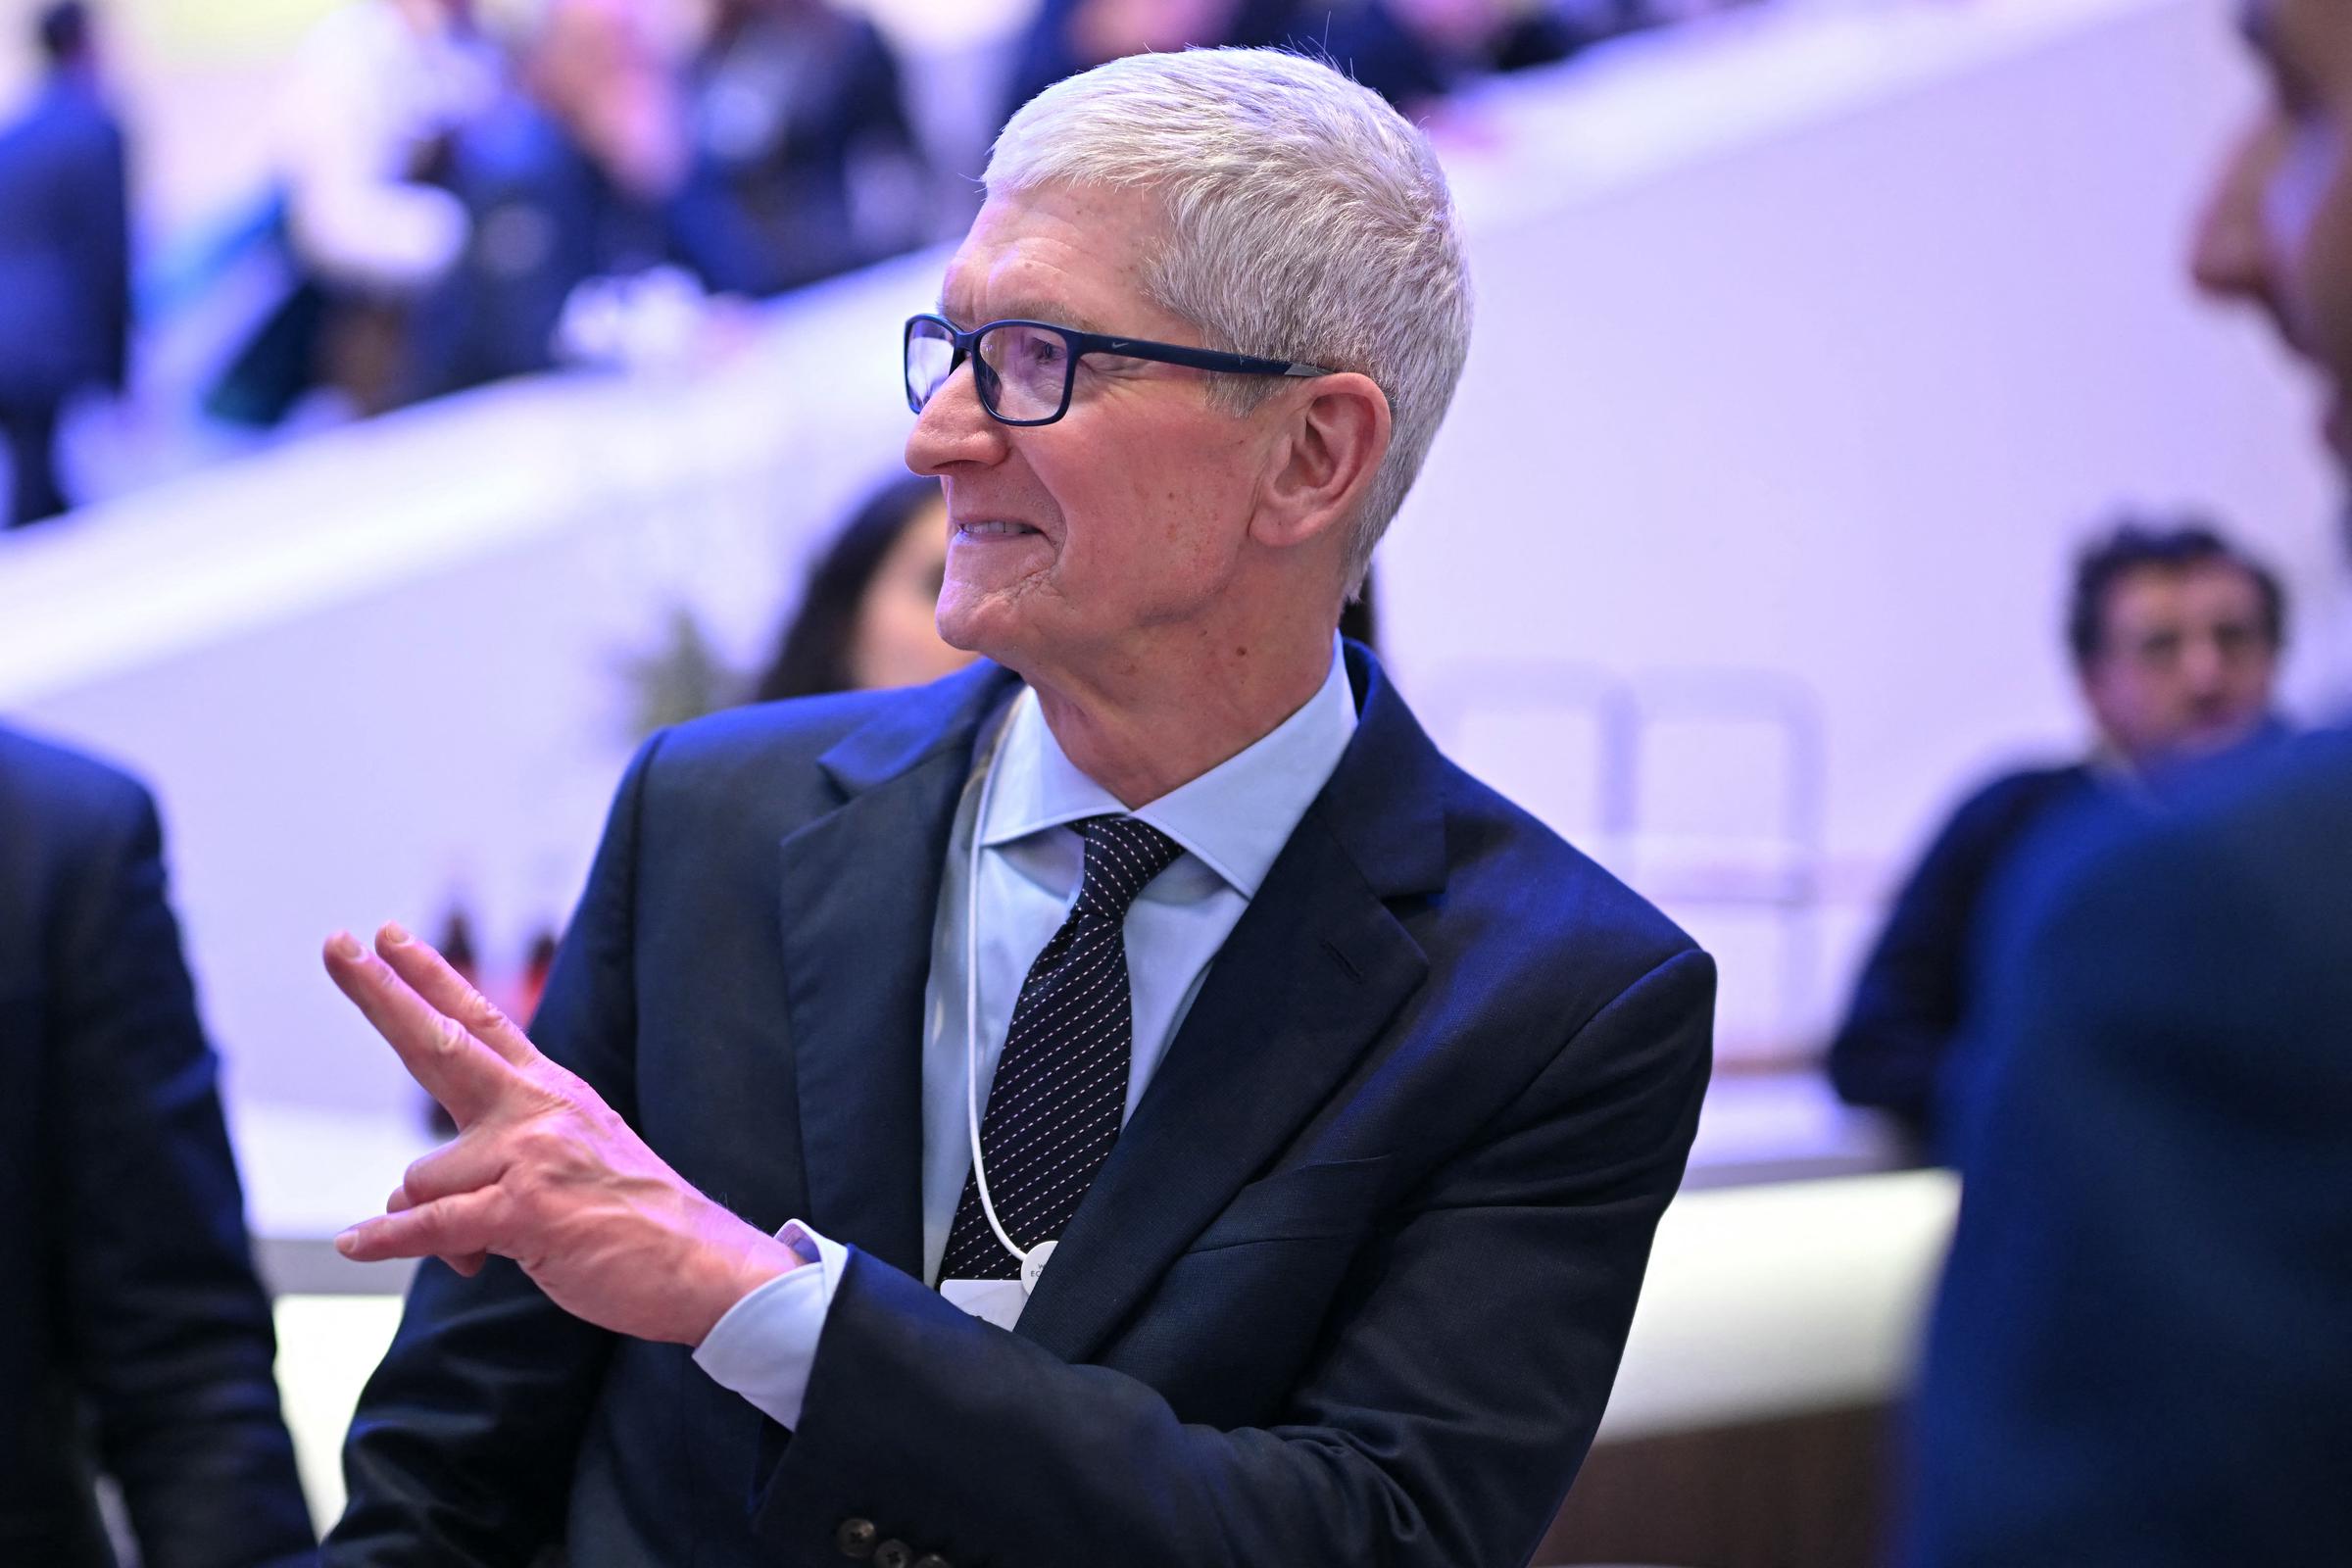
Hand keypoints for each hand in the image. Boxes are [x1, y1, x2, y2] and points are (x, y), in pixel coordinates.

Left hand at [322, 923, 797, 1344]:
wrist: (705, 1265)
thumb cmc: (634, 1228)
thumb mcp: (562, 1176)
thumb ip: (482, 1174)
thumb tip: (401, 1209)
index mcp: (551, 1093)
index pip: (480, 1022)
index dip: (432, 979)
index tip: (388, 936)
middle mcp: (538, 1109)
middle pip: (442, 1043)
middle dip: (383, 994)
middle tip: (337, 944)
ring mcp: (532, 1154)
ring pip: (422, 1180)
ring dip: (436, 1225)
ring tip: (495, 1248)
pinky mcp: (527, 1209)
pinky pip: (430, 1223)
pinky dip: (391, 1239)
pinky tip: (356, 1242)